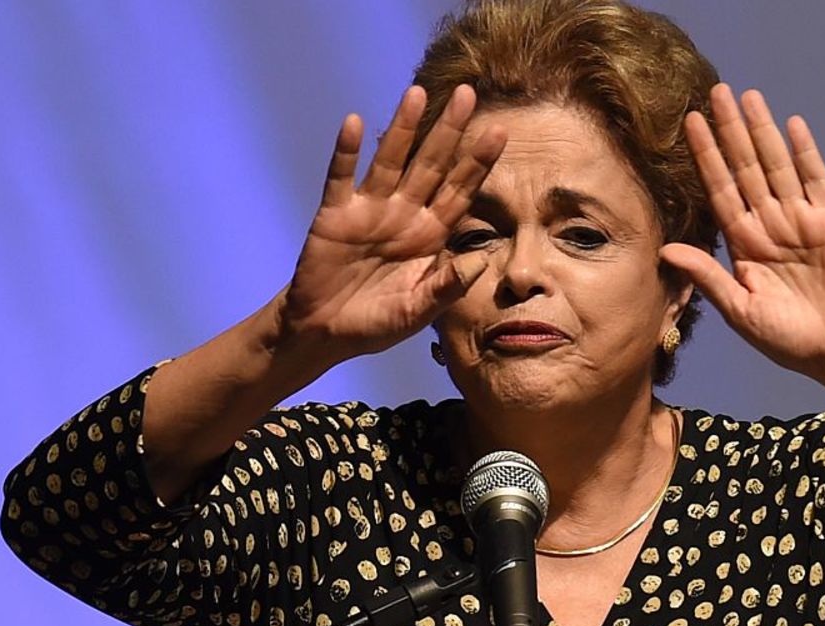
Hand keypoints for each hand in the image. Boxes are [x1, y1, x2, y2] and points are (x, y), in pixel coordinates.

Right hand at [277, 84, 505, 365]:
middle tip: (468, 94)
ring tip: (417, 93)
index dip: (478, 163)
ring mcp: (369, 211)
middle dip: (450, 131)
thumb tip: (480, 259)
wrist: (324, 334)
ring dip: (403, 128)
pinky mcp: (335, 215)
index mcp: (430, 236)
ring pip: (391, 161)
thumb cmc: (376, 322)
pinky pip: (341, 178)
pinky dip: (347, 152)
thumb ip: (447, 287)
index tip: (500, 132)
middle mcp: (404, 215)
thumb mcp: (417, 312)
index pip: (460, 191)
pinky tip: (355, 123)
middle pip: (432, 165)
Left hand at [660, 84, 824, 381]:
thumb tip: (665, 249)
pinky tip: (791, 125)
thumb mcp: (740, 310)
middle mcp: (768, 225)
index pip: (719, 190)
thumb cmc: (786, 338)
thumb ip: (707, 276)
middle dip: (730, 131)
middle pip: (744, 168)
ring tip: (748, 97)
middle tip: (715, 93)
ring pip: (776, 166)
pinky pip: (816, 179)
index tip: (688, 125)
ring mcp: (800, 219)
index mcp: (743, 245)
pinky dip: (804, 153)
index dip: (705, 157)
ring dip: (762, 131)